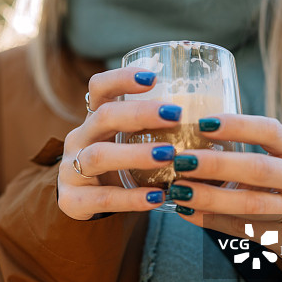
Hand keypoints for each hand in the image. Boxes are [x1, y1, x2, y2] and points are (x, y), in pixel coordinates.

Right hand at [57, 67, 180, 219]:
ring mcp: (71, 169)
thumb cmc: (118, 166)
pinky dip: (131, 198)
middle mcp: (80, 138)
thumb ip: (154, 131)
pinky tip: (157, 198)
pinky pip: (103, 198)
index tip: (152, 77)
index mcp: (94, 119)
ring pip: (99, 155)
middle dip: (140, 113)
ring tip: (169, 155)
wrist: (82, 204)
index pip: (99, 88)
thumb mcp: (127, 143)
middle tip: (175, 115)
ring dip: (136, 154)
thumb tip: (210, 121)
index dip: (122, 78)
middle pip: (104, 116)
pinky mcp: (73, 200)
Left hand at [166, 115, 281, 261]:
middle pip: (258, 169)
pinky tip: (186, 211)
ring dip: (209, 197)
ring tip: (179, 190)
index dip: (236, 125)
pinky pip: (241, 228)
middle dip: (216, 165)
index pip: (269, 131)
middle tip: (183, 161)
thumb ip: (246, 150)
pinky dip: (210, 219)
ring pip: (250, 204)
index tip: (203, 123)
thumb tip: (190, 142)